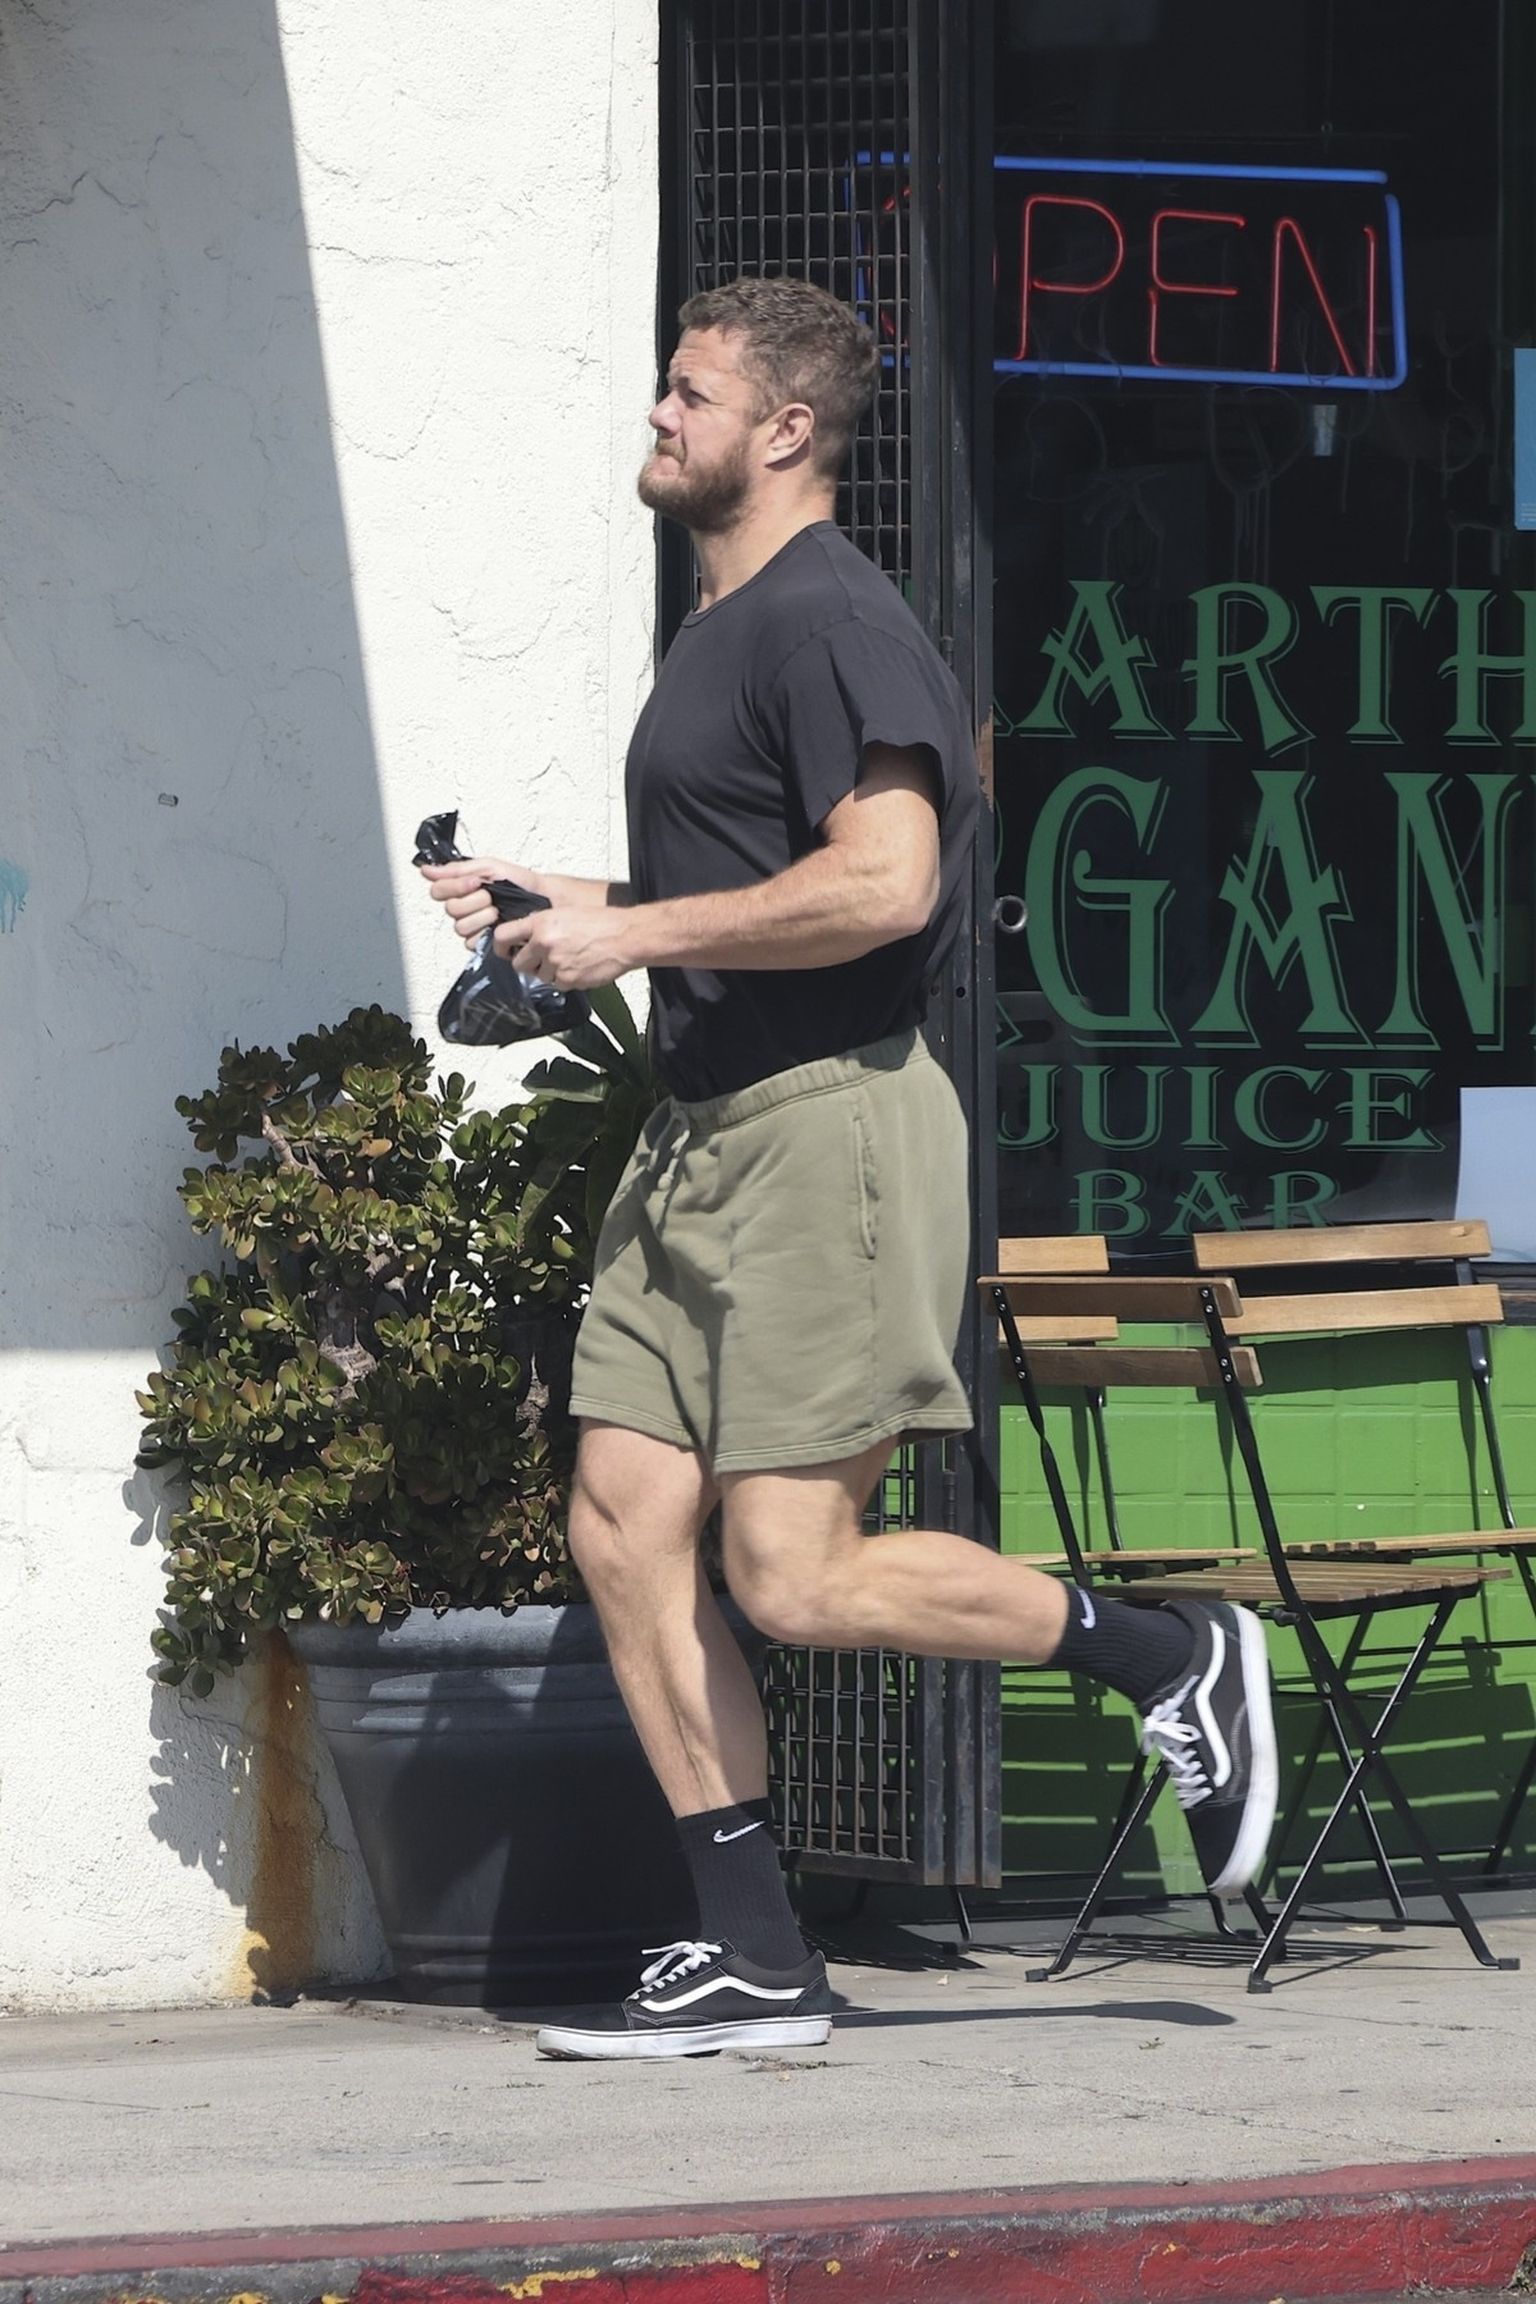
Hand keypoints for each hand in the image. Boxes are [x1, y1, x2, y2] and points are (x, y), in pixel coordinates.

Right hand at [417, 856, 546, 945]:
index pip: (439, 890)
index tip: (475, 882)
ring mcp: (472, 926)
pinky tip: (498, 925)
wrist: (543, 901)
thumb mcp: (489, 868)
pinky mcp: (481, 943)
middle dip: (473, 901)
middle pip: (450, 909)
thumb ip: (456, 869)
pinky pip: (471, 941)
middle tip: (491, 898)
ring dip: (481, 917)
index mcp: (462, 889)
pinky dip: (485, 932)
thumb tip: (426, 870)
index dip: (455, 886)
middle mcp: (464, 908)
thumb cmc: (520, 884)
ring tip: (498, 912)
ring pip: (459, 926)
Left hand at [498, 902, 638, 989]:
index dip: (500, 946)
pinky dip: (564, 978)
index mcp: (541, 923)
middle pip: (518, 963)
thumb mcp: (564, 912)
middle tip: (541, 957)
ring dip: (548, 971)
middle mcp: (545, 943)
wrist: (625, 937)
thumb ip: (541, 924)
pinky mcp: (569, 980)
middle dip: (528, 962)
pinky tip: (577, 966)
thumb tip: (523, 937)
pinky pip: (557, 984)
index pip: (503, 936)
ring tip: (568, 958)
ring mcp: (556, 964)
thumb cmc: (600, 922)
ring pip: (539, 976)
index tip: (505, 949)